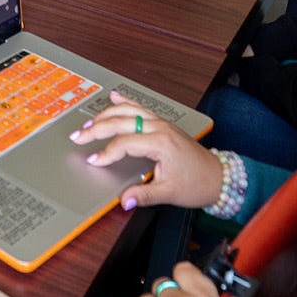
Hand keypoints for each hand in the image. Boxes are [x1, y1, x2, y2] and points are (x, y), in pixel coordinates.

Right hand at [70, 90, 222, 209]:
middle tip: (78, 137)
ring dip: (106, 115)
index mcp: (161, 143)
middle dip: (97, 129)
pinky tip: (113, 96)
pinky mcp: (163, 124)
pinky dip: (125, 102)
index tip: (93, 162)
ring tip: (88, 124)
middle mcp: (160, 128)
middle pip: (121, 122)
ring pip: (128, 112)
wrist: (218, 176)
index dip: (106, 153)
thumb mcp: (170, 193)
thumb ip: (144, 196)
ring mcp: (162, 123)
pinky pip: (141, 108)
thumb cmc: (197, 183)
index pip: (124, 144)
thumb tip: (124, 200)